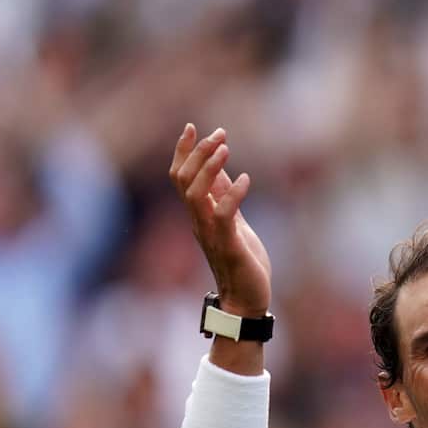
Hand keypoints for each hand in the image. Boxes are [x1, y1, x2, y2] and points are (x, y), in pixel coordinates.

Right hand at [168, 125, 270, 315]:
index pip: (180, 177)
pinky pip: (222, 215)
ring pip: (195, 194)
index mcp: (199, 215)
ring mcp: (211, 234)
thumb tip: (221, 171)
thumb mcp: (235, 223)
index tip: (192, 127)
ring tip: (226, 148)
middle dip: (198, 152)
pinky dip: (232, 194)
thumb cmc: (242, 263)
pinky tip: (246, 179)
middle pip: (183, 180)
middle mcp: (198, 222)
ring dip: (209, 168)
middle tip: (219, 134)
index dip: (183, 151)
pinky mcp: (228, 245)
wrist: (247, 300)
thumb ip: (224, 199)